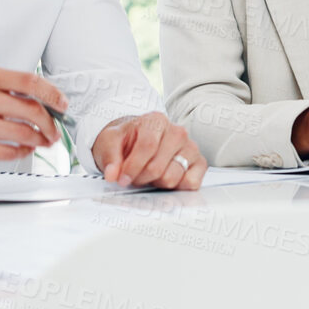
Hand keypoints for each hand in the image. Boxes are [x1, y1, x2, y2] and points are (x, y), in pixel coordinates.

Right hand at [0, 67, 65, 166]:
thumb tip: (42, 99)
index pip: (29, 82)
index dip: (52, 94)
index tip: (62, 104)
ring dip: (39, 139)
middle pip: (31, 110)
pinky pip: (8, 151)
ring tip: (43, 141)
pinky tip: (23, 149)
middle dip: (50, 123)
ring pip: (23, 132)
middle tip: (55, 131)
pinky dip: (22, 152)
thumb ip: (4, 87)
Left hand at [92, 113, 206, 189]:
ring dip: (157, 182)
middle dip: (142, 177)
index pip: (147, 146)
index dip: (133, 166)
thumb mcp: (109, 141)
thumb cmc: (126, 140)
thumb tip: (112, 174)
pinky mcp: (199, 163)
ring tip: (150, 175)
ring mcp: (190, 147)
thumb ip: (110, 157)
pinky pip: (192, 183)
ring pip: (173, 177)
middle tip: (134, 176)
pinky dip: (176, 187)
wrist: (137, 142)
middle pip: (158, 167)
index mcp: (156, 121)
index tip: (122, 179)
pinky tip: (165, 178)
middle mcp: (177, 132)